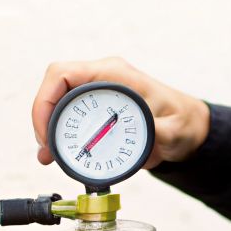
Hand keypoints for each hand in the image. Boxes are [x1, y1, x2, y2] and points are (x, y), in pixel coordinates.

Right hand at [30, 57, 210, 167]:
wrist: (187, 127)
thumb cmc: (182, 122)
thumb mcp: (174, 131)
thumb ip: (161, 132)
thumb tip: (145, 133)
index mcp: (114, 74)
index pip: (64, 74)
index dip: (45, 101)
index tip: (47, 133)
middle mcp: (102, 77)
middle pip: (54, 87)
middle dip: (42, 118)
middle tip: (46, 151)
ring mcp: (97, 90)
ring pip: (56, 99)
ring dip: (46, 126)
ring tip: (47, 156)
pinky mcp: (96, 105)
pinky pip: (67, 112)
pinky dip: (57, 131)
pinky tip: (56, 153)